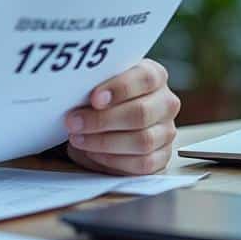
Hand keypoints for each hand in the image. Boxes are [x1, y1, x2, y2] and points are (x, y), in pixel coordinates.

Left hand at [64, 59, 180, 174]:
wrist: (104, 119)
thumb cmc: (100, 97)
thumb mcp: (98, 83)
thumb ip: (94, 84)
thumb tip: (74, 89)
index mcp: (154, 76)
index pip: (145, 78)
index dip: (119, 88)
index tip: (94, 98)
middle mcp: (165, 103)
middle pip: (141, 113)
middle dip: (102, 120)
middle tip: (74, 123)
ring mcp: (166, 132)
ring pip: (142, 141)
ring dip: (103, 142)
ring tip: (78, 139)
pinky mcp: (162, 157)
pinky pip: (142, 164)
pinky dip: (113, 160)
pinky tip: (92, 153)